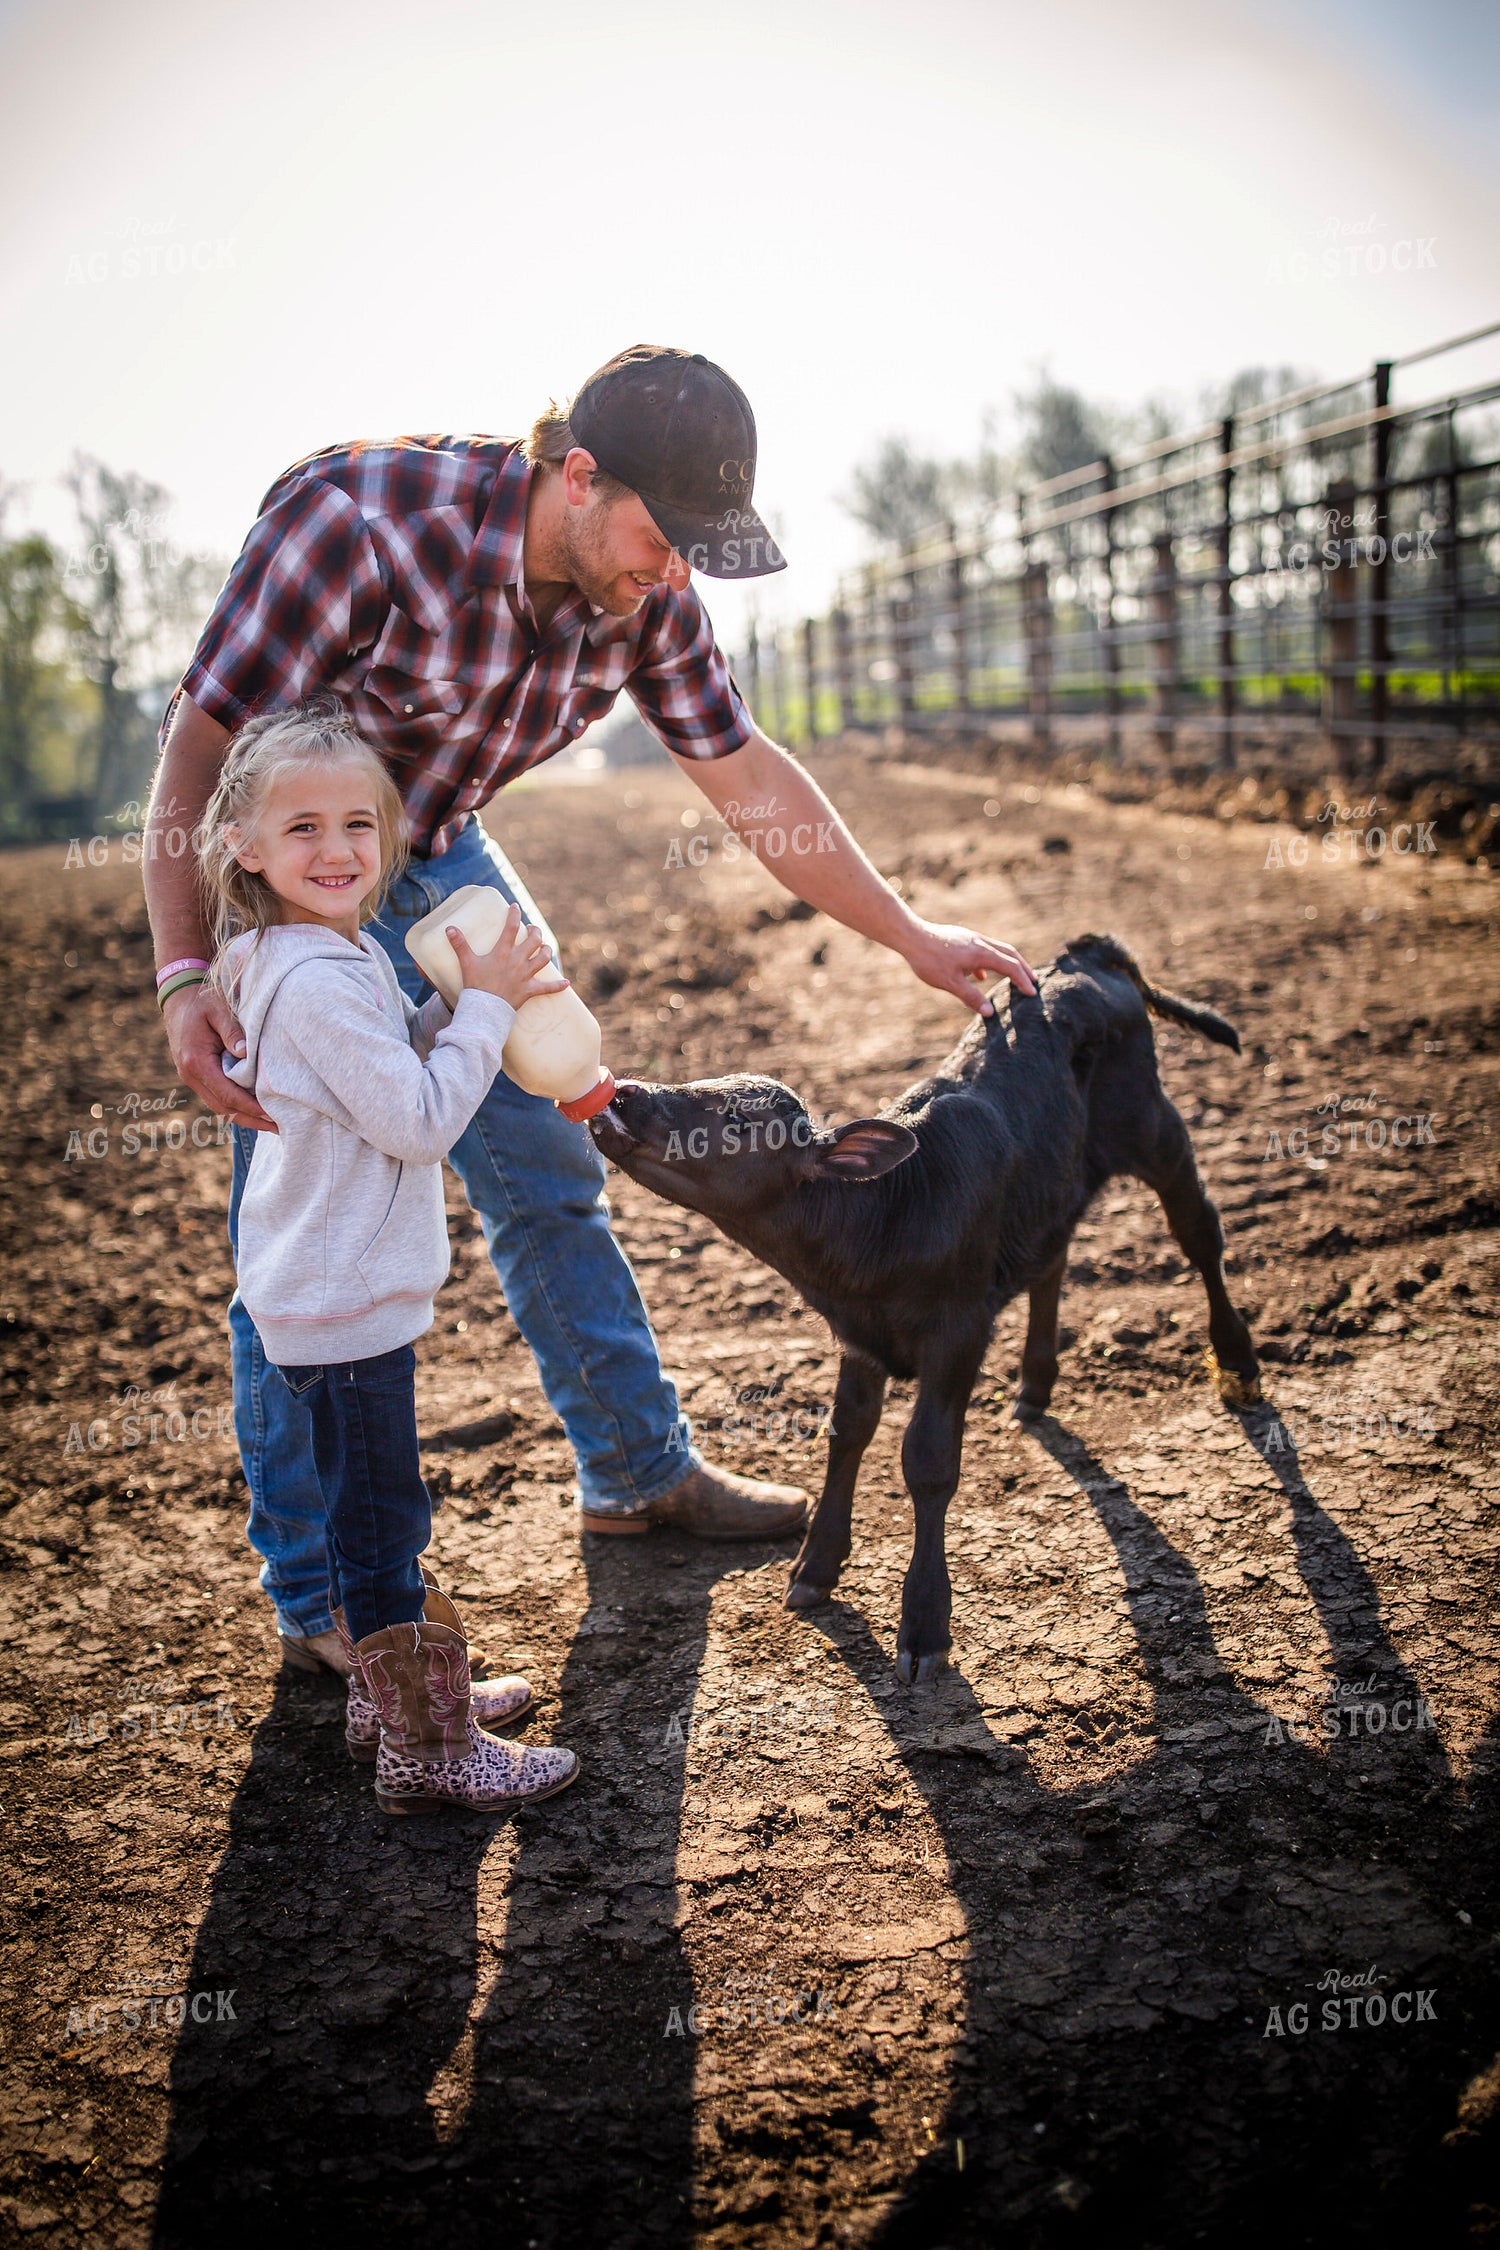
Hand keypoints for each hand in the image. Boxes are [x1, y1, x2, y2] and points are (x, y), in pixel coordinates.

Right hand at [161, 980, 277, 1131]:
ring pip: (220, 1107)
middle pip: (224, 1108)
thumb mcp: (217, 1010)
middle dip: (252, 1120)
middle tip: (279, 1129)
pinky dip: (236, 1107)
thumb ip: (232, 1031)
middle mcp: (191, 1075)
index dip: (250, 1107)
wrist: (177, 997)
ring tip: (271, 1125)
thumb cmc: (200, 1001)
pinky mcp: (197, 1076)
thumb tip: (244, 1053)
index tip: (272, 1115)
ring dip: (245, 1117)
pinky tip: (255, 1111)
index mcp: (196, 1062)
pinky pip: (217, 1098)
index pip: (227, 1094)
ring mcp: (192, 1078)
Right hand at [448, 907, 569, 1009]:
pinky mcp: (530, 990)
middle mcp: (517, 961)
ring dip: (546, 951)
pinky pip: (548, 988)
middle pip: (534, 941)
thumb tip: (449, 928)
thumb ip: (459, 944)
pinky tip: (567, 983)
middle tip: (532, 929)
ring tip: (545, 947)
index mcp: (503, 952)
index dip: (514, 915)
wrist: (484, 1010)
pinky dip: (558, 986)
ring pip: (543, 959)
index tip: (515, 907)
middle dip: (536, 932)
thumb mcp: (467, 963)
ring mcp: (525, 976)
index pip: (511, 928)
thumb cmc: (475, 986)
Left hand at [899, 919, 1036, 1014]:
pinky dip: (989, 962)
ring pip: (997, 950)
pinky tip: (980, 976)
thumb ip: (971, 997)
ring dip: (1008, 963)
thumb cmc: (929, 960)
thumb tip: (990, 1012)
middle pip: (1010, 954)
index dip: (1023, 980)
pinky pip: (982, 950)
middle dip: (1023, 968)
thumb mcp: (950, 983)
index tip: (1032, 993)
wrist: (910, 936)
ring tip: (1013, 977)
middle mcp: (980, 942)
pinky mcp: (962, 938)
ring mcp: (971, 938)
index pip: (1010, 967)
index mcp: (981, 953)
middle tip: (1033, 981)